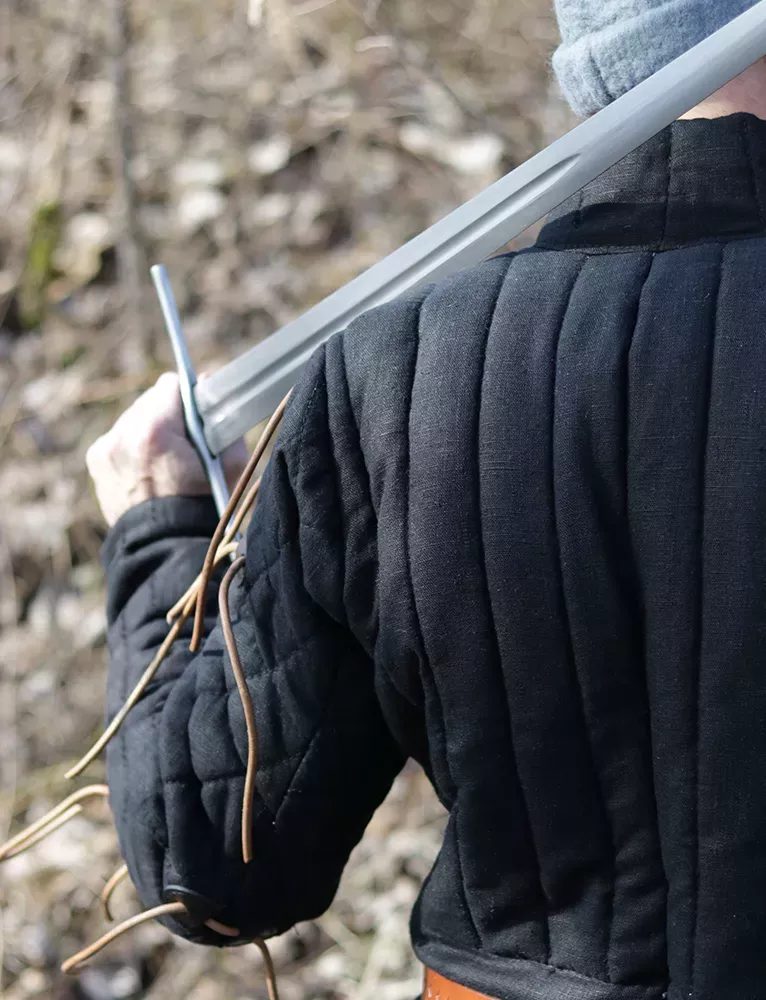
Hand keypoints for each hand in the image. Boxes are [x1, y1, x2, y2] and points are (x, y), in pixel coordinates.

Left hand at [86, 372, 247, 526]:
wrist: (169, 548)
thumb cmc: (205, 507)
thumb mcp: (230, 464)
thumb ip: (222, 420)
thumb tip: (207, 385)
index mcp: (155, 431)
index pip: (172, 386)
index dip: (189, 398)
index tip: (198, 415)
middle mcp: (123, 434)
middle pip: (150, 401)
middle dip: (168, 415)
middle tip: (185, 442)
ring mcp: (106, 449)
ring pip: (133, 419)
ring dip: (150, 430)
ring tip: (166, 459)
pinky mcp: (97, 461)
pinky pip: (119, 438)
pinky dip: (134, 447)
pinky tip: (148, 469)